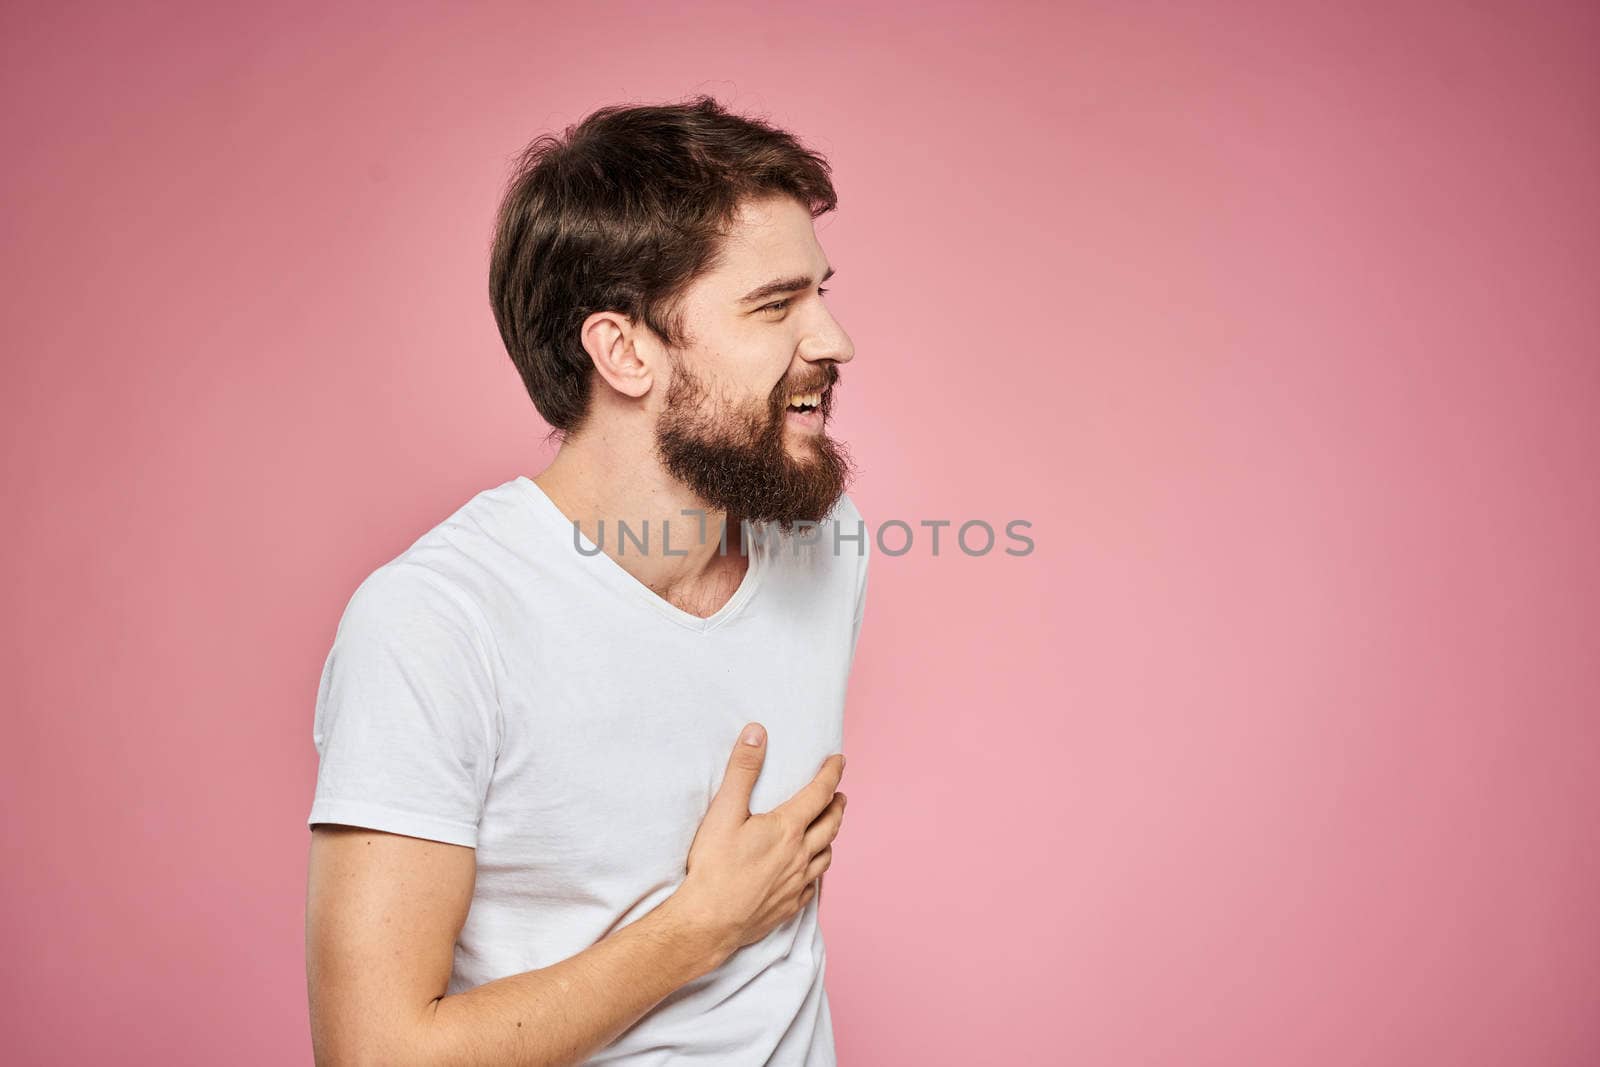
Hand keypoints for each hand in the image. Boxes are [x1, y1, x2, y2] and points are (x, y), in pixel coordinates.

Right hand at [669, 723, 846, 958]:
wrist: (709, 922)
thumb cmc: (713, 866)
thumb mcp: (724, 810)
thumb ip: (742, 770)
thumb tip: (757, 733)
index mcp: (788, 829)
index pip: (819, 793)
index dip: (831, 774)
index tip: (839, 761)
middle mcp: (800, 855)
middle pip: (831, 824)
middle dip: (837, 805)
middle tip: (840, 794)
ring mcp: (797, 883)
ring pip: (826, 856)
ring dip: (831, 837)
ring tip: (829, 828)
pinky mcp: (789, 906)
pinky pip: (814, 885)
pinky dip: (817, 870)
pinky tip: (811, 872)